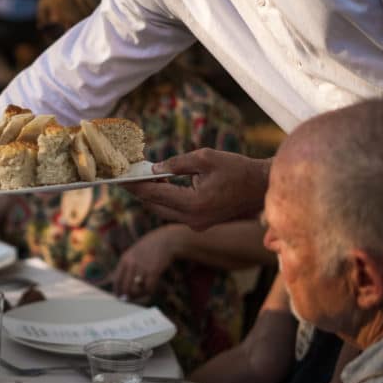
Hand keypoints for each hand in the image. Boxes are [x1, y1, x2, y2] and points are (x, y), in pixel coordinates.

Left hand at [111, 226, 180, 299]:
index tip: (119, 296)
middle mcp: (132, 263)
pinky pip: (149, 288)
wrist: (166, 240)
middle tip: (129, 300)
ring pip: (136, 289)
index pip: (116, 279)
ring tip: (142, 294)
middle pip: (125, 287)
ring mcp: (142, 267)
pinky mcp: (153, 271)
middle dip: (127, 296)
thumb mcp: (134, 251)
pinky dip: (150, 291)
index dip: (117, 290)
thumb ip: (128, 264)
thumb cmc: (151, 246)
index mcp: (125, 258)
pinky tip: (151, 290)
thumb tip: (121, 280)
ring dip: (139, 295)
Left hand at [125, 149, 270, 231]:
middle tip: (126, 176)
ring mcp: (197, 224)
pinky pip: (175, 212)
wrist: (262, 187)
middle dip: (140, 191)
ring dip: (152, 195)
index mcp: (193, 204)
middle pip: (155, 206)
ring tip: (140, 178)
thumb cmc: (236, 169)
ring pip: (163, 211)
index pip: (155, 194)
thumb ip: (177, 163)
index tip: (121, 176)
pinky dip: (165, 199)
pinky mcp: (201, 223)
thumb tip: (155, 168)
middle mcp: (192, 219)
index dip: (136, 184)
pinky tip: (159, 184)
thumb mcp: (205, 158)